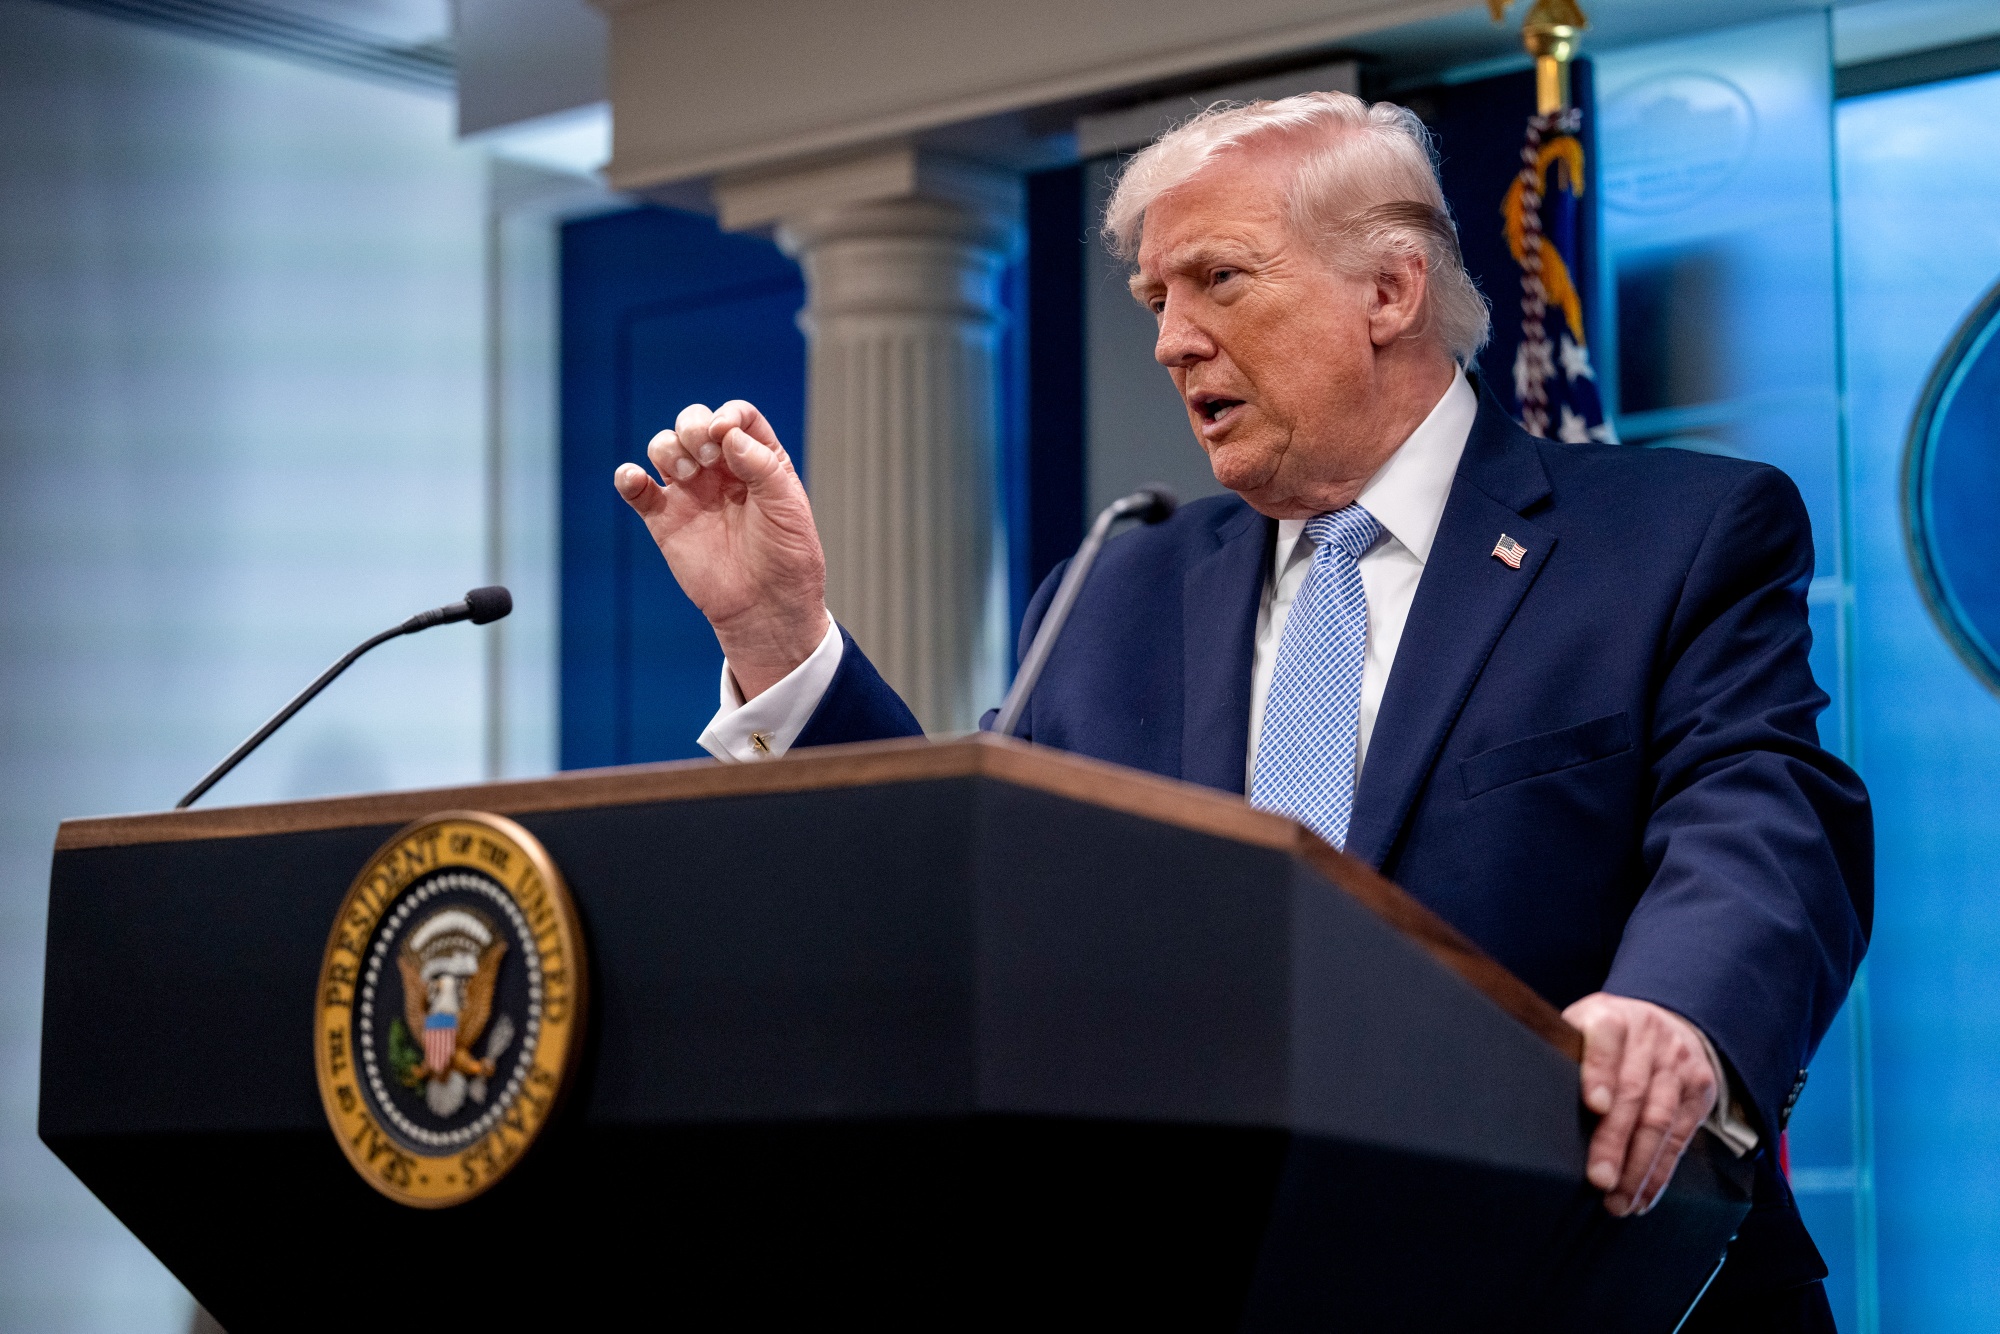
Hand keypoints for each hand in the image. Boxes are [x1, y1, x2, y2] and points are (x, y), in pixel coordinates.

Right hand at [613, 400, 828, 698]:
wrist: (766, 609)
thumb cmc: (787, 560)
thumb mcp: (788, 508)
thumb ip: (763, 465)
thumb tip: (727, 434)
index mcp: (757, 461)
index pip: (736, 417)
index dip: (728, 416)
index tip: (724, 434)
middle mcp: (721, 471)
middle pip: (693, 422)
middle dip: (692, 426)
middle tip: (706, 455)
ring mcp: (691, 493)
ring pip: (664, 447)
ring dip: (668, 448)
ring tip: (686, 475)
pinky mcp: (665, 519)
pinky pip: (637, 488)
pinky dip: (628, 477)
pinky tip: (635, 480)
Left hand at [1562, 992, 1719, 1216]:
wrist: (1668, 1021)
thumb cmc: (1607, 1035)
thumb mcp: (1582, 1025)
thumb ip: (1564, 1053)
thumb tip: (1524, 1099)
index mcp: (1610, 1017)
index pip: (1605, 1040)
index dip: (1598, 1072)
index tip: (1593, 1105)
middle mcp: (1648, 1037)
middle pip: (1633, 1093)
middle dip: (1614, 1141)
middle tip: (1599, 1179)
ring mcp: (1677, 1064)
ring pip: (1659, 1121)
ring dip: (1639, 1167)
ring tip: (1618, 1201)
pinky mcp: (1699, 1091)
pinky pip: (1680, 1138)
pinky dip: (1660, 1172)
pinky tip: (1642, 1195)